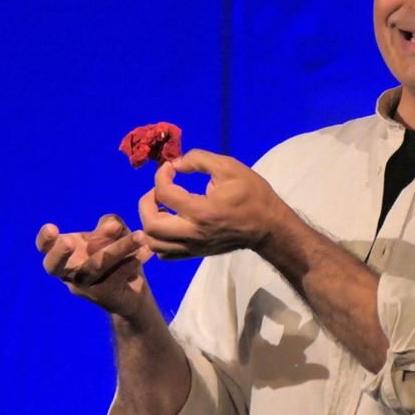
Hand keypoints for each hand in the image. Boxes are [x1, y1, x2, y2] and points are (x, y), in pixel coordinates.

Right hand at [36, 214, 153, 317]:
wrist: (133, 290)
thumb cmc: (116, 255)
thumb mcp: (113, 236)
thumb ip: (111, 225)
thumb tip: (113, 225)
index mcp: (65, 256)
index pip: (46, 250)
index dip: (44, 241)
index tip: (51, 227)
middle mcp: (69, 273)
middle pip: (54, 267)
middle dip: (59, 254)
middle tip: (68, 241)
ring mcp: (85, 287)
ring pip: (97, 265)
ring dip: (119, 248)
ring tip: (140, 235)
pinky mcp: (104, 296)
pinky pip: (117, 276)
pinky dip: (133, 261)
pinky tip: (147, 252)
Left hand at [139, 149, 291, 259]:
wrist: (268, 226)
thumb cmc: (252, 194)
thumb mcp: (230, 167)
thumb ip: (199, 159)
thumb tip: (176, 163)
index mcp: (202, 211)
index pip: (164, 193)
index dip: (162, 175)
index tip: (171, 167)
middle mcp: (193, 232)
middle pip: (151, 224)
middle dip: (146, 202)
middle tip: (159, 190)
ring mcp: (193, 246)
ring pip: (153, 244)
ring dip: (149, 222)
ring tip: (161, 208)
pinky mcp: (195, 253)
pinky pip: (164, 254)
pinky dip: (158, 239)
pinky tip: (168, 224)